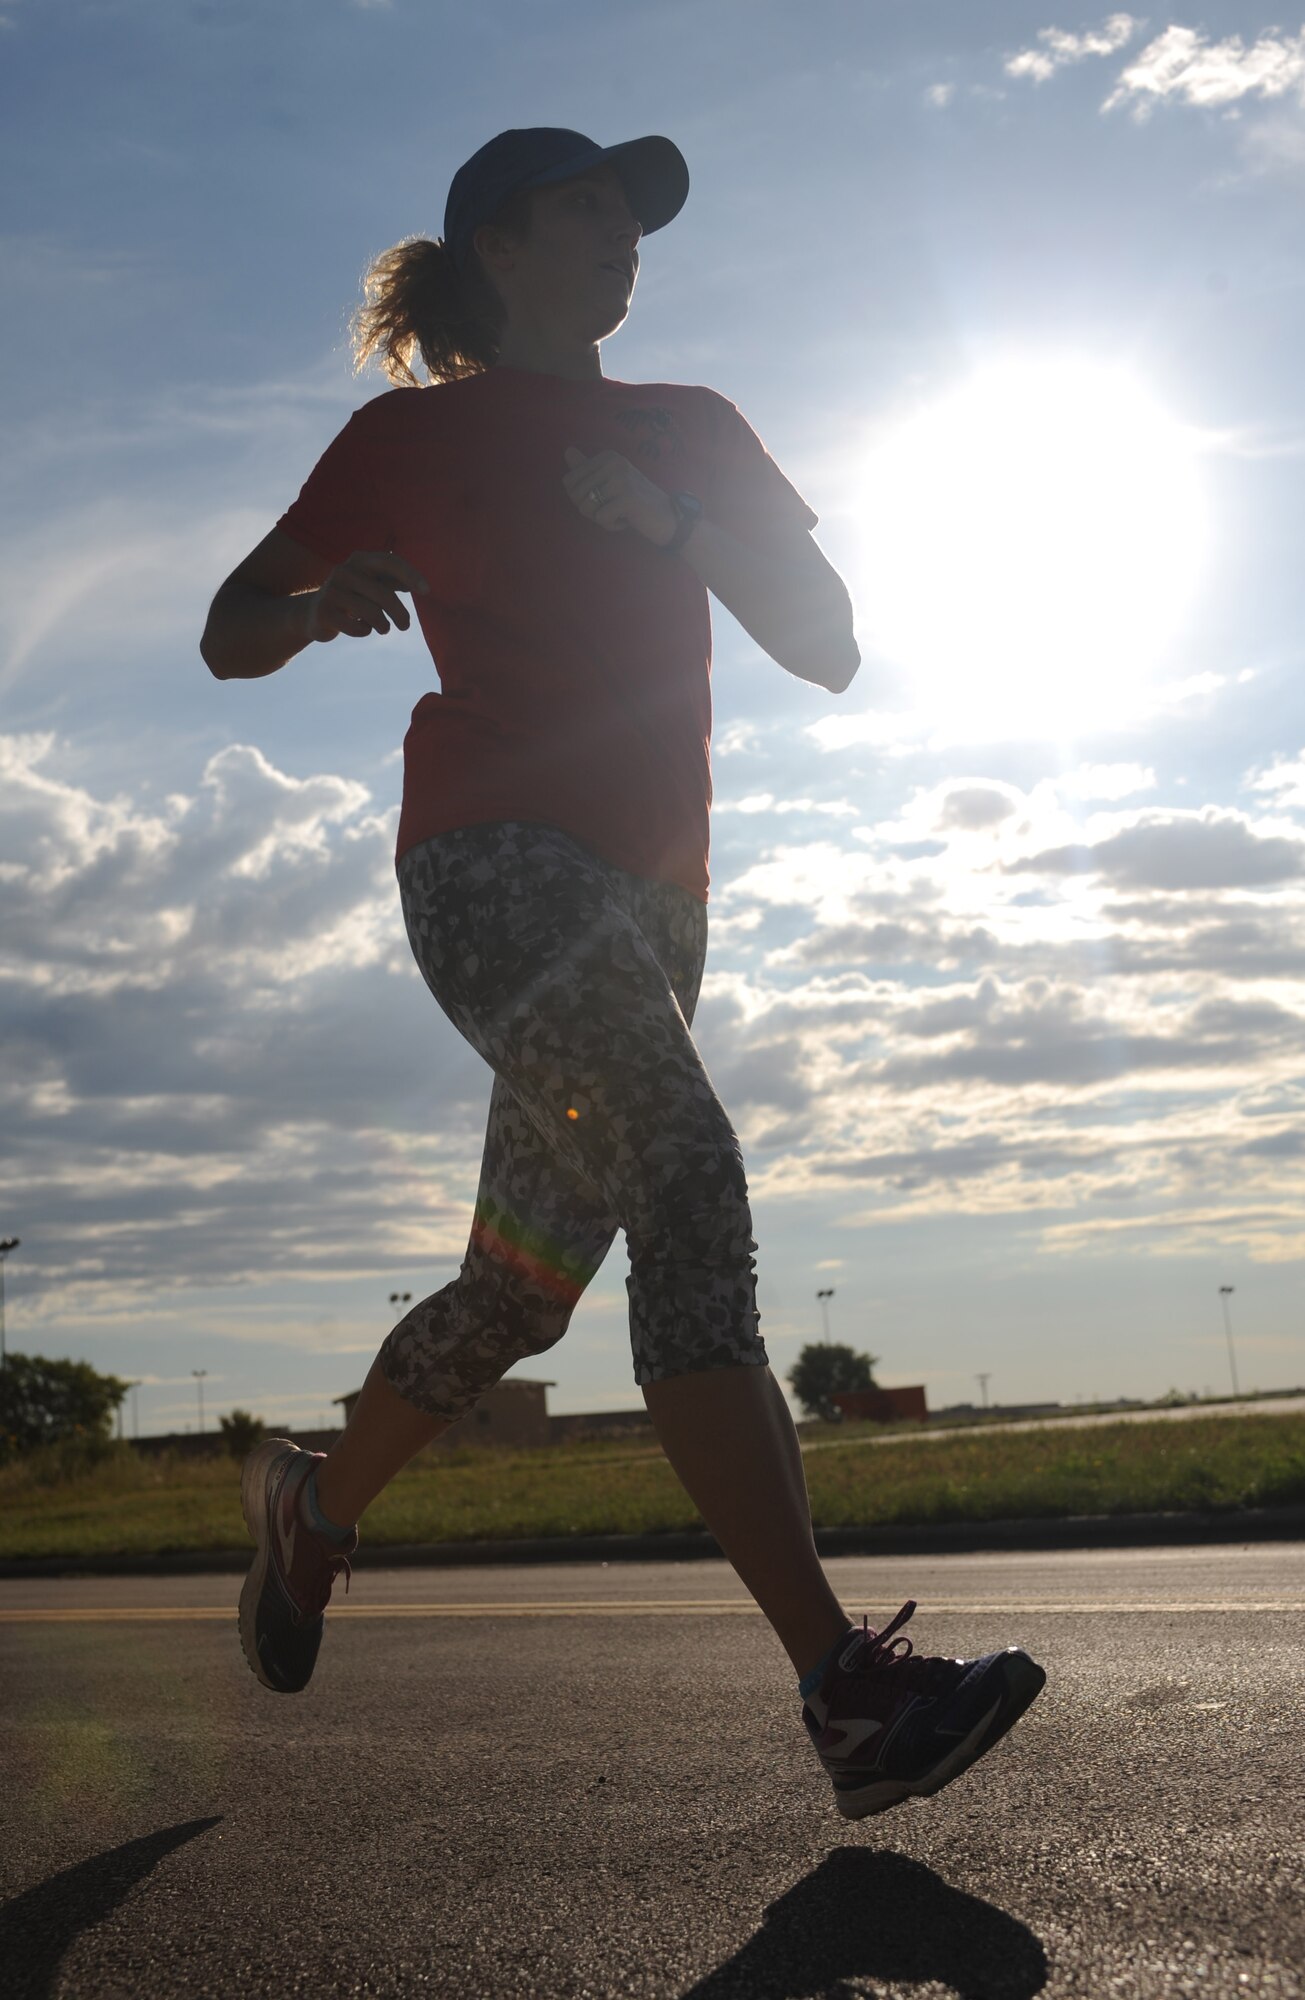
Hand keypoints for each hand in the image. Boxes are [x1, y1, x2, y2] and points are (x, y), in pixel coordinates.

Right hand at [306, 551, 430, 643]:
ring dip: (384, 625)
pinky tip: (363, 629)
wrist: (314, 612)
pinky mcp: (324, 612)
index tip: (427, 591)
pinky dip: (365, 631)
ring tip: (384, 628)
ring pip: (371, 612)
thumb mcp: (372, 584)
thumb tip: (422, 586)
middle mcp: (343, 571)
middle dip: (400, 613)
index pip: (389, 562)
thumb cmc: (353, 596)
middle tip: (405, 626)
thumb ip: (394, 581)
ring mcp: (331, 591)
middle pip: (383, 594)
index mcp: (359, 560)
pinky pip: (356, 627)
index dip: (409, 575)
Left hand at [562, 445, 677, 546]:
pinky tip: (627, 521)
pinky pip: (600, 519)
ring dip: (600, 519)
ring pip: (585, 507)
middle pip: (575, 495)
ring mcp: (621, 479)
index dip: (580, 498)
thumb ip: (588, 468)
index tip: (604, 499)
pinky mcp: (627, 498)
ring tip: (621, 513)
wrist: (668, 517)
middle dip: (589, 510)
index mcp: (607, 456)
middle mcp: (613, 462)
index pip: (569, 481)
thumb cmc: (636, 501)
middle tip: (612, 508)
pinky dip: (611, 526)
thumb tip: (567, 451)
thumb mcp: (610, 481)